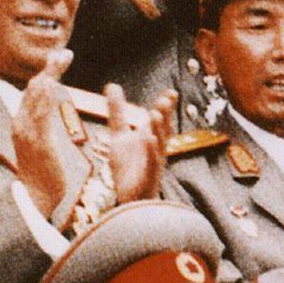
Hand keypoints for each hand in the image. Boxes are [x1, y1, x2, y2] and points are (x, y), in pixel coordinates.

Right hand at [10, 49, 76, 217]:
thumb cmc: (44, 178)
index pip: (33, 93)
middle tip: (65, 52)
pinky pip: (42, 111)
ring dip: (51, 73)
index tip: (59, 60)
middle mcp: (21, 123)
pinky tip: (57, 81)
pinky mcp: (37, 141)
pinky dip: (50, 93)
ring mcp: (27, 131)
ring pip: (37, 94)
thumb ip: (41, 130)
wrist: (36, 199)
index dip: (46, 74)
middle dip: (49, 68)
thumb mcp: (41, 148)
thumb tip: (44, 116)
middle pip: (34, 87)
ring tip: (63, 58)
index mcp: (23, 124)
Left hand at [107, 84, 174, 202]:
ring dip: (158, 130)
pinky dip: (151, 151)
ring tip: (155, 114)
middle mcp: (155, 149)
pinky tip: (149, 140)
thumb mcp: (119, 134)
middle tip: (165, 99)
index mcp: (150, 138)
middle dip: (164, 115)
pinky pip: (151, 163)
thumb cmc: (129, 167)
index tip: (171, 92)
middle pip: (162, 129)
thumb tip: (112, 85)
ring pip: (159, 144)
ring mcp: (153, 163)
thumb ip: (117, 111)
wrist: (131, 197)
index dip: (166, 107)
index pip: (160, 119)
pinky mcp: (148, 176)